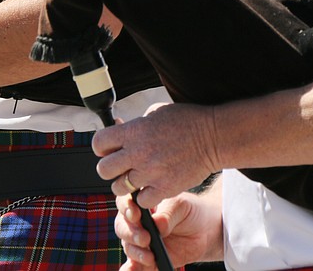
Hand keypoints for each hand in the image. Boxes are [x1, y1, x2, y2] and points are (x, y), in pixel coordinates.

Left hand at [92, 102, 219, 209]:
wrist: (213, 137)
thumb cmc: (186, 121)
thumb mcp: (156, 112)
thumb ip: (134, 124)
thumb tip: (116, 128)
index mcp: (135, 131)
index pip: (99, 143)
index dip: (102, 147)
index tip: (110, 149)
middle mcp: (139, 152)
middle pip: (104, 170)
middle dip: (110, 168)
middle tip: (122, 166)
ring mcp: (151, 172)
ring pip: (119, 188)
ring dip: (126, 184)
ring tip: (138, 177)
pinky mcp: (165, 188)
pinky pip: (141, 200)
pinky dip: (145, 196)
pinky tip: (152, 186)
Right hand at [115, 189, 221, 269]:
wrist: (204, 230)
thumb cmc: (189, 211)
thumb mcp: (181, 206)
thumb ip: (167, 215)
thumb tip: (157, 226)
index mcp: (140, 204)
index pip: (125, 203)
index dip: (126, 208)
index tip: (136, 214)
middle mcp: (136, 223)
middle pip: (122, 227)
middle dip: (131, 234)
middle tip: (145, 239)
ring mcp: (140, 242)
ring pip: (128, 247)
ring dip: (136, 253)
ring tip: (150, 256)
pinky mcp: (146, 260)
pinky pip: (133, 266)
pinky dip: (129, 269)